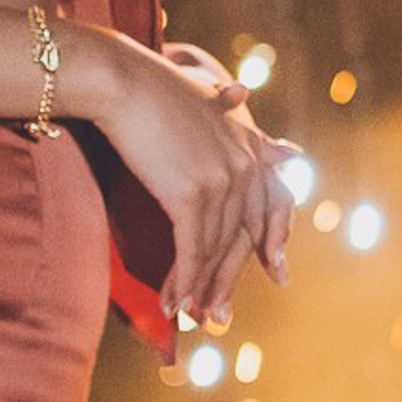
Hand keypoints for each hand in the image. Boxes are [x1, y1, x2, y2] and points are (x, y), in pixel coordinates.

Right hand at [163, 40, 300, 322]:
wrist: (123, 82)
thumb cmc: (155, 89)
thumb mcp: (209, 104)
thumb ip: (240, 129)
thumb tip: (278, 136)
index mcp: (250, 145)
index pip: (274, 203)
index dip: (274, 241)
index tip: (277, 275)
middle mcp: (245, 165)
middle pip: (242, 235)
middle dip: (229, 279)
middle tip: (221, 317)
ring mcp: (222, 181)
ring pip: (215, 249)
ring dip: (201, 288)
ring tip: (191, 319)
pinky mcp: (192, 195)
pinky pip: (192, 249)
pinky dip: (184, 281)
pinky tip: (174, 305)